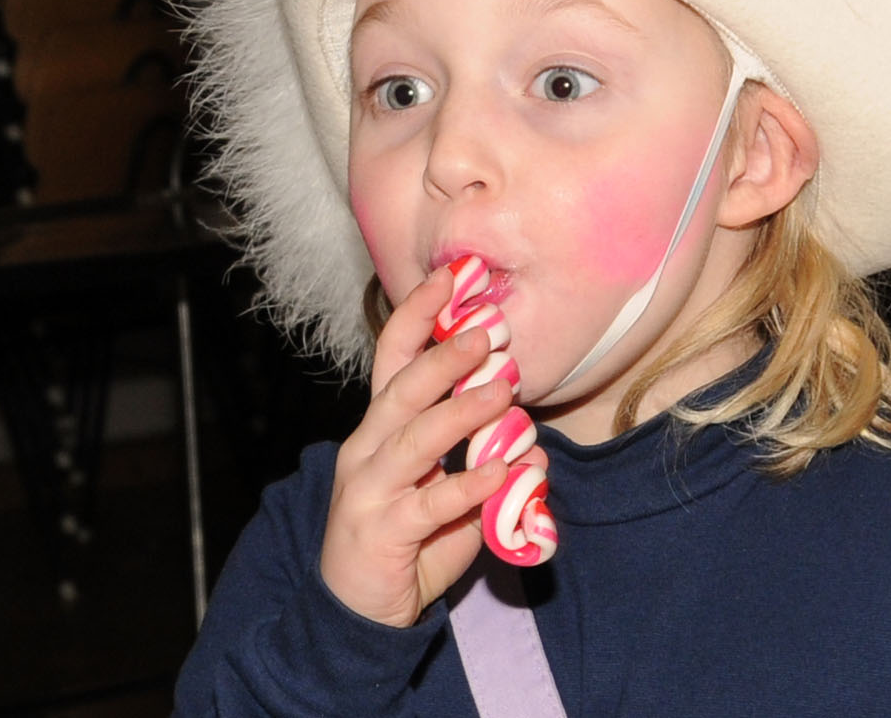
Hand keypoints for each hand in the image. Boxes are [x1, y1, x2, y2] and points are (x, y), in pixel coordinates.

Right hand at [318, 266, 546, 626]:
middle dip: (443, 355)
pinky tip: (503, 473)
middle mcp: (366, 449)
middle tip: (488, 330)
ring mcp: (368, 490)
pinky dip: (468, 484)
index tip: (449, 277)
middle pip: (401, 390)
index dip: (417, 317)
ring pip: (414, 439)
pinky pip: (430, 503)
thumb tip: (533, 444)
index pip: (392, 360)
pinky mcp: (381, 532)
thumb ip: (484, 466)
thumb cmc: (405, 543)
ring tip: (502, 390)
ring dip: (461, 412)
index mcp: (379, 429)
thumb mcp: (445, 496)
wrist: (357, 614)